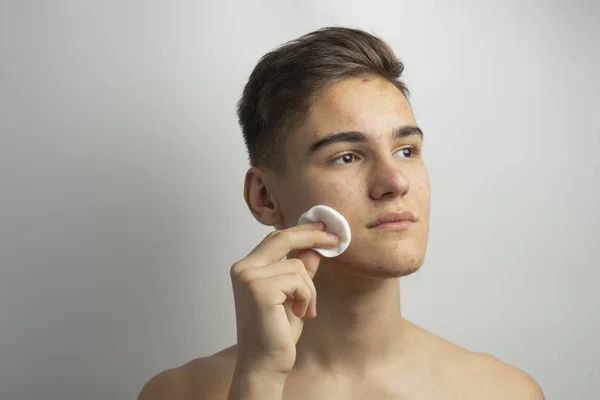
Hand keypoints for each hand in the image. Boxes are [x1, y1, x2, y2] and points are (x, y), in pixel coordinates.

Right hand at [229, 222, 338, 374]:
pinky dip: (307, 297)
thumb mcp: (294, 294)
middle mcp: (243, 268)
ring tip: (304, 310)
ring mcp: (249, 277)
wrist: (266, 363)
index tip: (324, 228)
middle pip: (283, 238)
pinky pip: (298, 280)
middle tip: (336, 239)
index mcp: (246, 267)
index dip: (302, 231)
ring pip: (297, 266)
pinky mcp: (259, 288)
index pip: (276, 239)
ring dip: (309, 289)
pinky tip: (299, 314)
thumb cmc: (276, 332)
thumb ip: (300, 269)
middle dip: (312, 236)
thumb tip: (315, 247)